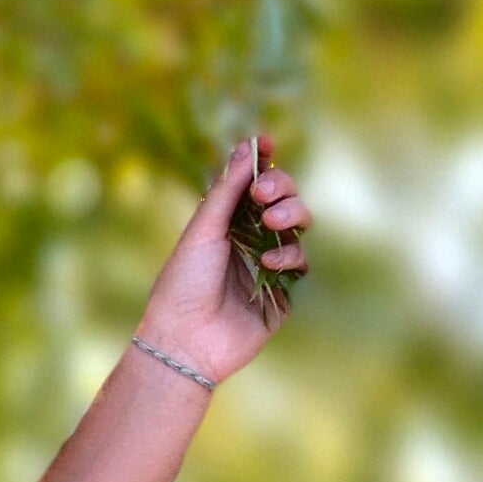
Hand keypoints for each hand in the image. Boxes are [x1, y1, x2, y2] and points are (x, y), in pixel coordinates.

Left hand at [135, 135, 312, 386]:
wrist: (186, 340)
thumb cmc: (182, 284)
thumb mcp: (202, 231)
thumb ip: (227, 190)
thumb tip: (246, 146)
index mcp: (224, 222)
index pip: (251, 183)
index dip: (261, 160)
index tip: (265, 141)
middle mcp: (248, 238)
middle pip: (282, 197)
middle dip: (280, 187)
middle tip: (263, 193)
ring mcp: (267, 262)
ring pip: (297, 224)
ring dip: (291, 213)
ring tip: (271, 222)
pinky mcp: (282, 289)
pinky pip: (300, 260)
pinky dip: (289, 254)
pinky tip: (270, 260)